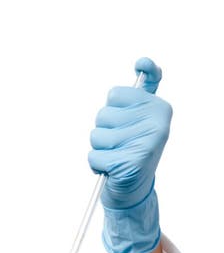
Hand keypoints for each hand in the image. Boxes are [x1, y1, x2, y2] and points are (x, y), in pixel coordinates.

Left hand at [88, 57, 172, 252]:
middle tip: (120, 145)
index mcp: (159, 107)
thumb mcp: (141, 116)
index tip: (127, 122)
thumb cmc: (132, 148)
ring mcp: (145, 144)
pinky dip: (96, 165)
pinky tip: (110, 169)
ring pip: (96, 135)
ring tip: (115, 156)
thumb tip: (143, 62)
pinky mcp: (130, 164)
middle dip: (104, 131)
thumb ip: (144, 89)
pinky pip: (93, 156)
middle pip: (102, 114)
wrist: (134, 190)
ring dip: (98, 149)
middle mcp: (157, 123)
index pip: (114, 94)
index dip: (113, 110)